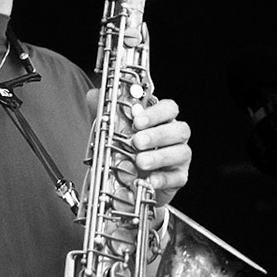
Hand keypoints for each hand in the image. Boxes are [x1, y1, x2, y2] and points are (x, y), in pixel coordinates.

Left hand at [92, 90, 192, 207]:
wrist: (127, 181)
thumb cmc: (127, 150)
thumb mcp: (114, 130)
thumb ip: (106, 112)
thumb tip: (94, 95)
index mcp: (162, 120)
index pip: (169, 108)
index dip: (156, 113)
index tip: (137, 121)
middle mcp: (175, 137)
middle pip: (179, 130)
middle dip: (157, 135)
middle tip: (137, 142)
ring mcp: (179, 158)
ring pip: (182, 152)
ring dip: (160, 157)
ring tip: (140, 162)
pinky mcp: (179, 177)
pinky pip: (178, 177)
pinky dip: (163, 178)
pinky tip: (150, 179)